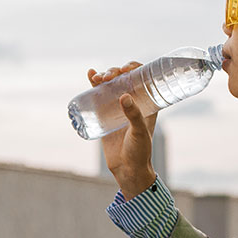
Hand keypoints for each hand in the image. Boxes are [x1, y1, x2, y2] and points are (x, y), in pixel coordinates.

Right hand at [89, 62, 157, 197]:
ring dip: (103, 76)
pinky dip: (94, 84)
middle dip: (114, 72)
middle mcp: (133, 102)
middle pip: (124, 78)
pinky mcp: (105, 114)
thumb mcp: (139, 132)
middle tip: (108, 77)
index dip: (134, 68)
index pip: (142, 78)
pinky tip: (90, 75)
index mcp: (147, 103)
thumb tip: (124, 96)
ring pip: (110, 84)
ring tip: (96, 77)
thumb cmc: (139, 152)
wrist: (127, 169)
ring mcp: (118, 107)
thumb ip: (134, 115)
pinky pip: (99, 95)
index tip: (125, 69)